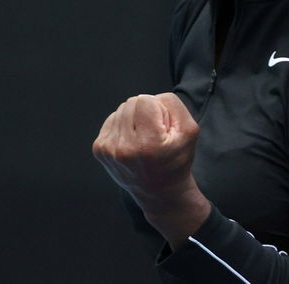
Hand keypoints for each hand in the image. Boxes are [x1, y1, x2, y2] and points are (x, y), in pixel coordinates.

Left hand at [92, 93, 209, 245]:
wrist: (159, 191)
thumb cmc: (176, 160)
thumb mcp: (189, 130)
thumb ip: (172, 104)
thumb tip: (147, 98)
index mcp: (147, 144)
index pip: (145, 100)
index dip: (158, 109)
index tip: (162, 128)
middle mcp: (124, 148)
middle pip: (131, 102)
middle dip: (145, 113)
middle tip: (154, 135)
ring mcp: (108, 149)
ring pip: (121, 109)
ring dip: (133, 119)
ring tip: (143, 139)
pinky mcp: (99, 149)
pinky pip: (112, 119)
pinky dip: (123, 126)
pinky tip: (132, 142)